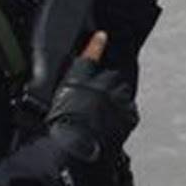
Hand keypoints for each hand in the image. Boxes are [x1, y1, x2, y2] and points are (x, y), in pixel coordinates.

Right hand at [45, 32, 137, 163]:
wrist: (75, 149)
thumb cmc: (59, 129)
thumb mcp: (55, 102)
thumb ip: (68, 91)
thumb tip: (68, 88)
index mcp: (78, 80)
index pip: (88, 57)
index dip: (95, 46)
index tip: (102, 36)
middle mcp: (100, 85)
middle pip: (111, 76)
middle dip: (108, 85)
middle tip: (97, 102)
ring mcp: (117, 100)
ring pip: (123, 92)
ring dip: (117, 99)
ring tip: (103, 116)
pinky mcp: (128, 115)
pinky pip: (129, 110)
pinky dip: (124, 115)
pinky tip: (111, 125)